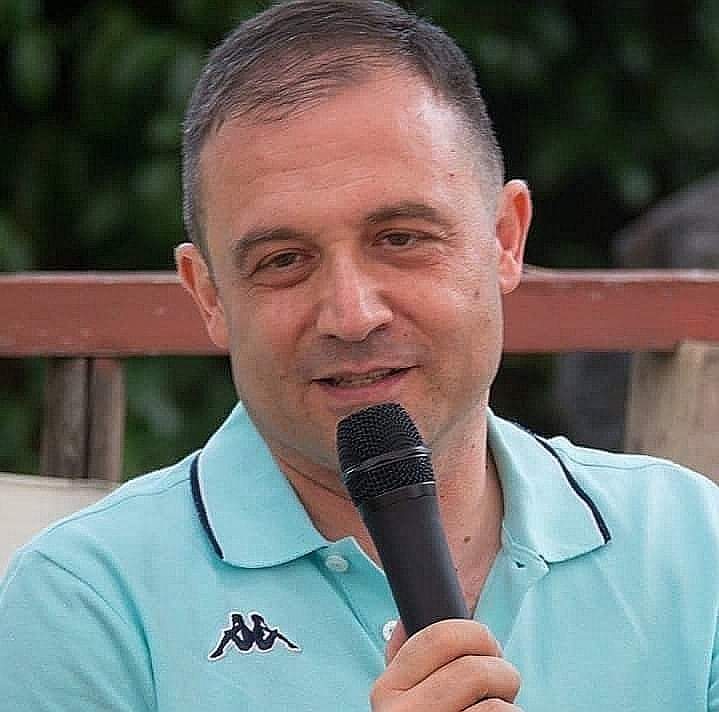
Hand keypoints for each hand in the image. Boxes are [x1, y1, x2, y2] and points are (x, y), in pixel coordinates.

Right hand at [371, 619, 521, 710]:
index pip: (440, 636)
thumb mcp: (401, 693)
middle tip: (503, 680)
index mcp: (387, 691)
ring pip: (497, 706)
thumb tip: (406, 618)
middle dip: (501, 669)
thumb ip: (406, 658)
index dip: (475, 634)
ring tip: (498, 710)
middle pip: (474, 669)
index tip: (487, 646)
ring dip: (510, 704)